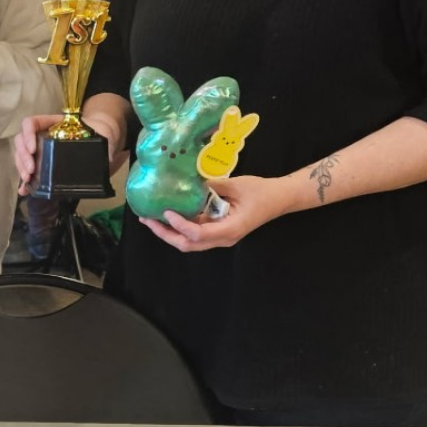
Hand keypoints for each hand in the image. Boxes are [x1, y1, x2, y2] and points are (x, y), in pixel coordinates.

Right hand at [16, 108, 123, 193]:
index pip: (32, 123)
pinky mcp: (43, 164)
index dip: (28, 134)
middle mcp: (42, 134)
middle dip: (23, 157)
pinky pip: (29, 170)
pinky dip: (25, 181)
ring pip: (22, 155)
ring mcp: (41, 149)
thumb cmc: (99, 132)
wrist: (101, 138)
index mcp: (53, 123)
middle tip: (31, 171)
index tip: (33, 149)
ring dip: (21, 167)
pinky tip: (24, 190)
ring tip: (28, 180)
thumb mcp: (101, 133)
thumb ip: (102, 142)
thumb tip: (106, 158)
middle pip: (22, 140)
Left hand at [142, 172, 295, 251]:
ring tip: (150, 219)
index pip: (198, 234)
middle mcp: (223, 239)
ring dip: (169, 232)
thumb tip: (187, 181)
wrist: (280, 199)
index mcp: (229, 229)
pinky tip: (168, 215)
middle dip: (165, 234)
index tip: (166, 211)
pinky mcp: (218, 231)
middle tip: (147, 220)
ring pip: (190, 242)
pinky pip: (196, 233)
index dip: (180, 225)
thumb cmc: (261, 192)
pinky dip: (180, 226)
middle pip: (188, 244)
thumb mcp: (236, 185)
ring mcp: (220, 237)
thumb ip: (212, 186)